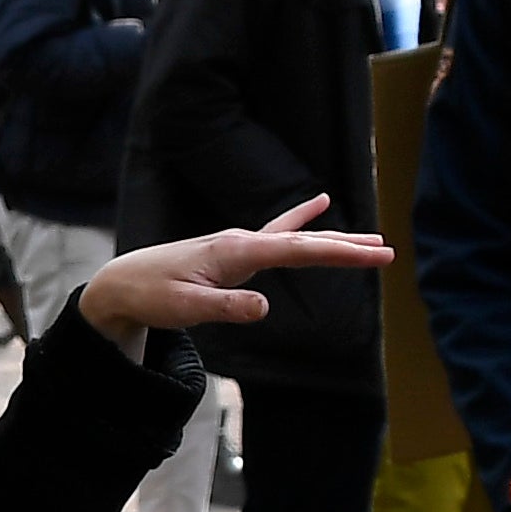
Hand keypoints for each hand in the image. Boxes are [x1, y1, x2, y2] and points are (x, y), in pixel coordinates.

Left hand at [76, 201, 397, 350]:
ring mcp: (240, 244)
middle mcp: (242, 241)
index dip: (340, 254)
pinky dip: (301, 219)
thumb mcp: (185, 309)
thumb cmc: (151, 296)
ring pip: (298, 238)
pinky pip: (278, 233)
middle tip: (388, 251)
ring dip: (335, 239)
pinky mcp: (235, 251)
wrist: (122, 284)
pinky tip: (321, 203)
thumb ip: (225, 308)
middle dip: (348, 247)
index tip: (376, 256)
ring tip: (372, 239)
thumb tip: (265, 308)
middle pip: (305, 241)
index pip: (298, 251)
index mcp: (236, 251)